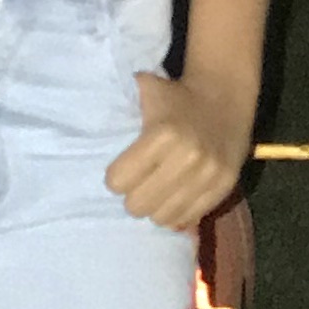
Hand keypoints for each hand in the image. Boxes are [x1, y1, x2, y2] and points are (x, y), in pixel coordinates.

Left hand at [105, 68, 253, 233]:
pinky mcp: (225, 186)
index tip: (120, 171)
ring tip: (157, 193)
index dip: (116, 178)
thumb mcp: (145, 90)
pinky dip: (179, 212)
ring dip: (155, 207)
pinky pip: (191, 217)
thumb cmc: (175, 95)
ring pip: (164, 217)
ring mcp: (209, 174)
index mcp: (162, 134)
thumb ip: (117, 105)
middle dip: (133, 197)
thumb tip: (82, 121)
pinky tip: (176, 197)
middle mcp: (188, 157)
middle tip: (137, 185)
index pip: (119, 181)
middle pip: (138, 205)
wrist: (225, 93)